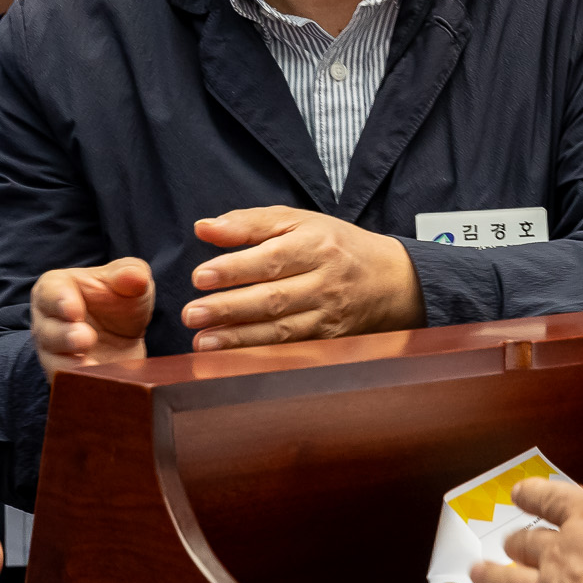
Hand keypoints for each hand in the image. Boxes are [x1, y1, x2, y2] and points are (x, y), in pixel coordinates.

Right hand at [32, 258, 154, 377]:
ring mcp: (53, 355)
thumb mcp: (129, 280)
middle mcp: (47, 323)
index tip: (74, 310)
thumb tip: (134, 277)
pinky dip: (82, 386)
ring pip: (54, 362)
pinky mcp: (66, 381)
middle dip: (64, 336)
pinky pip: (68, 386)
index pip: (50, 293)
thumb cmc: (118, 301)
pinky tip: (98, 383)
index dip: (60, 301)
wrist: (124, 339)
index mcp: (55, 290)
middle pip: (47, 331)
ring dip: (72, 365)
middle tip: (85, 338)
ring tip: (91, 366)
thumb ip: (129, 273)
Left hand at [180, 207, 424, 350]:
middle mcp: (325, 282)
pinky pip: (292, 351)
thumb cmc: (335, 245)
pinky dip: (260, 357)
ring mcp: (329, 316)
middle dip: (229, 309)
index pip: (271, 259)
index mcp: (316, 245)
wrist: (392, 281)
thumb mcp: (298, 222)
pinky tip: (232, 360)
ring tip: (203, 343)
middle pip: (273, 298)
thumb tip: (203, 228)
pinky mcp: (330, 342)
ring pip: (281, 331)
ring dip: (239, 339)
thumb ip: (249, 223)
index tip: (200, 277)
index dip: (235, 270)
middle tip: (191, 314)